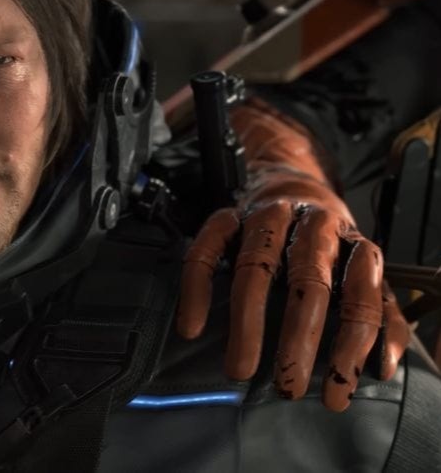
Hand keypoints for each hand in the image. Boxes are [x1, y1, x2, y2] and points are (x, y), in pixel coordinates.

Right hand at [174, 98, 409, 410]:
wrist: (288, 181)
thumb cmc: (326, 240)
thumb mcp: (360, 269)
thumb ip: (378, 312)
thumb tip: (380, 369)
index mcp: (350, 241)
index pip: (359, 294)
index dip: (349, 345)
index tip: (334, 392)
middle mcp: (311, 223)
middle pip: (307, 279)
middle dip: (299, 336)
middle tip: (287, 384)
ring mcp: (265, 216)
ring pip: (255, 266)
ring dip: (248, 321)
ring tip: (240, 367)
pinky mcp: (226, 215)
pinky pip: (207, 250)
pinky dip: (197, 289)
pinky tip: (191, 326)